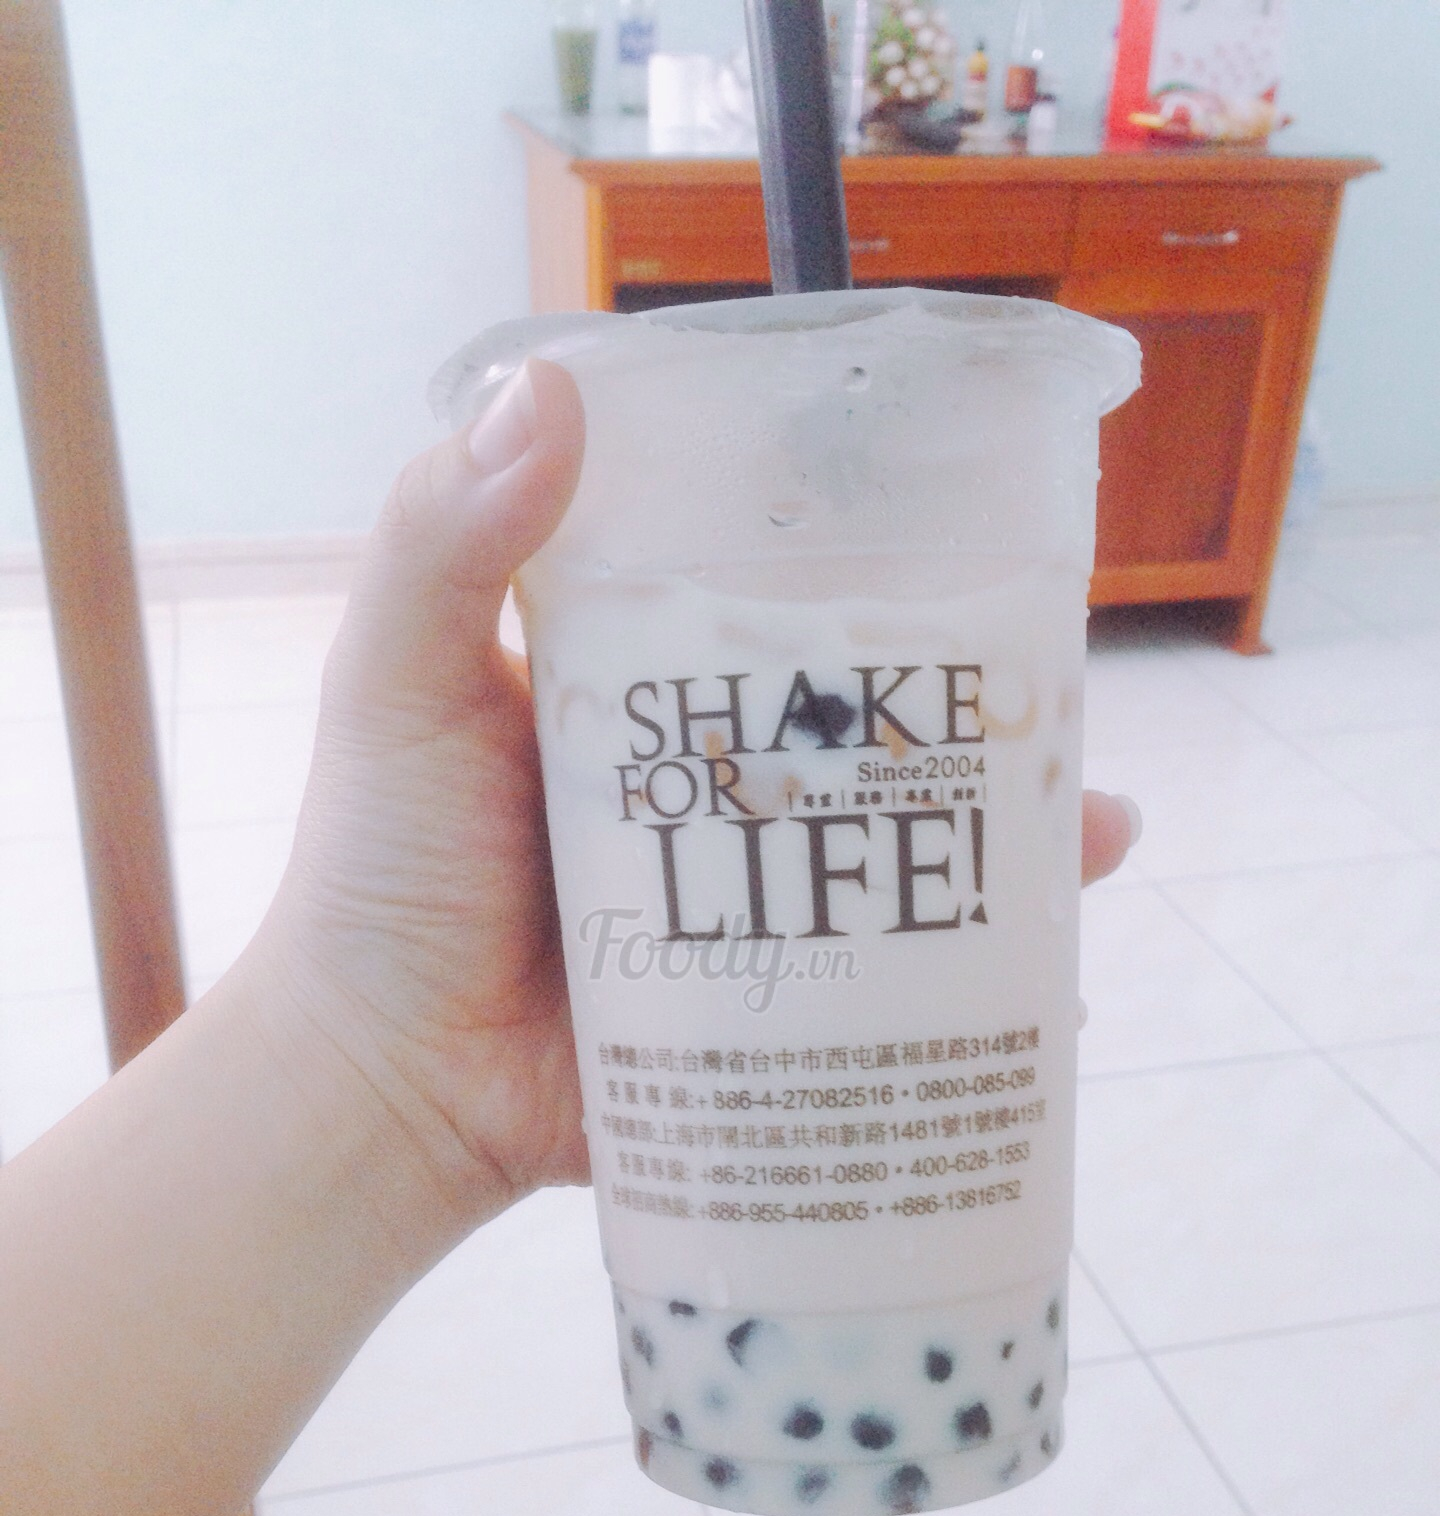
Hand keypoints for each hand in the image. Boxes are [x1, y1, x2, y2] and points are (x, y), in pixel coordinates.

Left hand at [255, 359, 1140, 1242]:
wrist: (388, 1088)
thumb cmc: (381, 876)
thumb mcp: (398, 684)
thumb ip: (445, 541)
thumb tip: (548, 382)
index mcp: (636, 687)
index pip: (760, 598)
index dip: (850, 561)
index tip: (949, 522)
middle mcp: (705, 780)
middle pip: (853, 722)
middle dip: (959, 702)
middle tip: (1048, 681)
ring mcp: (744, 896)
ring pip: (892, 843)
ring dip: (996, 832)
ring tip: (1087, 820)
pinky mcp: (762, 1002)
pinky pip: (882, 979)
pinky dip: (970, 974)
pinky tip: (1053, 970)